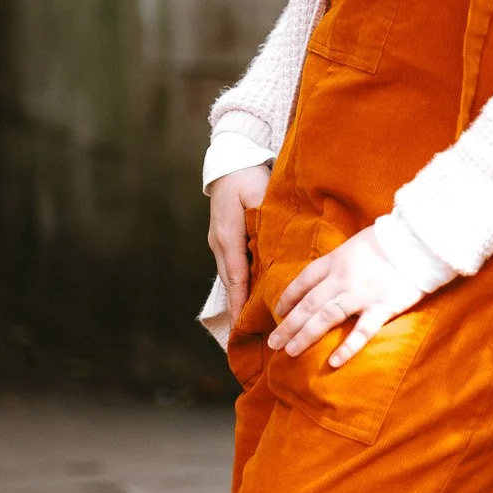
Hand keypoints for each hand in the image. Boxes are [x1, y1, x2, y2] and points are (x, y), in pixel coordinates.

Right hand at [206, 164, 272, 330]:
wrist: (229, 160)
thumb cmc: (247, 175)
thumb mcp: (259, 194)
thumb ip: (265, 221)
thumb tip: (273, 247)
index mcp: (228, 236)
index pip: (236, 277)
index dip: (240, 302)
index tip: (243, 324)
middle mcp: (219, 243)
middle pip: (231, 282)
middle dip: (239, 307)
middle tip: (247, 332)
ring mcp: (219, 242)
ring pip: (231, 276)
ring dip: (239, 297)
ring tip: (247, 322)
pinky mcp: (223, 239)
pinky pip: (232, 266)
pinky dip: (239, 283)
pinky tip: (248, 295)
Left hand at [270, 227, 424, 367]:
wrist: (419, 239)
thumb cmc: (390, 238)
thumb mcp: (357, 243)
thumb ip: (342, 260)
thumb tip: (329, 275)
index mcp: (336, 261)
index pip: (304, 281)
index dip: (288, 297)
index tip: (278, 312)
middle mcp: (343, 279)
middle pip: (309, 304)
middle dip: (288, 325)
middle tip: (273, 343)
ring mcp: (362, 294)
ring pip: (326, 318)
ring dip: (305, 336)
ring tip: (289, 352)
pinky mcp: (383, 307)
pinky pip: (362, 331)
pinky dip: (347, 347)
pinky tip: (333, 362)